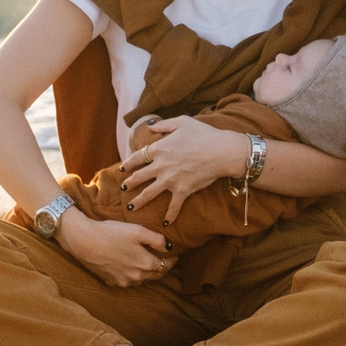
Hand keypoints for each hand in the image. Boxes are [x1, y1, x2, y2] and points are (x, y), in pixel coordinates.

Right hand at [57, 210, 173, 287]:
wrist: (84, 241)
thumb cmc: (111, 233)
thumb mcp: (137, 231)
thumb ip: (156, 239)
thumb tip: (168, 247)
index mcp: (145, 264)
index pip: (165, 266)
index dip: (172, 260)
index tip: (175, 255)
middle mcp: (136, 277)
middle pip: (155, 275)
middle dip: (162, 267)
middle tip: (165, 259)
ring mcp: (123, 281)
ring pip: (141, 279)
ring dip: (147, 272)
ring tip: (148, 262)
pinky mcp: (111, 281)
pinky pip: (127, 280)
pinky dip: (132, 274)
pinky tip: (130, 266)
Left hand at [116, 114, 250, 213]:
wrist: (221, 151)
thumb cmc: (203, 134)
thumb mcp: (182, 122)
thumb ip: (163, 124)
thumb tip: (150, 126)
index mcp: (159, 149)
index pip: (137, 157)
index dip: (128, 163)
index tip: (123, 168)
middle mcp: (160, 166)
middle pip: (139, 177)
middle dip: (129, 183)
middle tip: (123, 187)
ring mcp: (170, 180)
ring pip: (149, 193)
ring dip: (138, 201)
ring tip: (130, 207)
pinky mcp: (182, 190)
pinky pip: (173, 206)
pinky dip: (169, 215)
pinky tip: (165, 223)